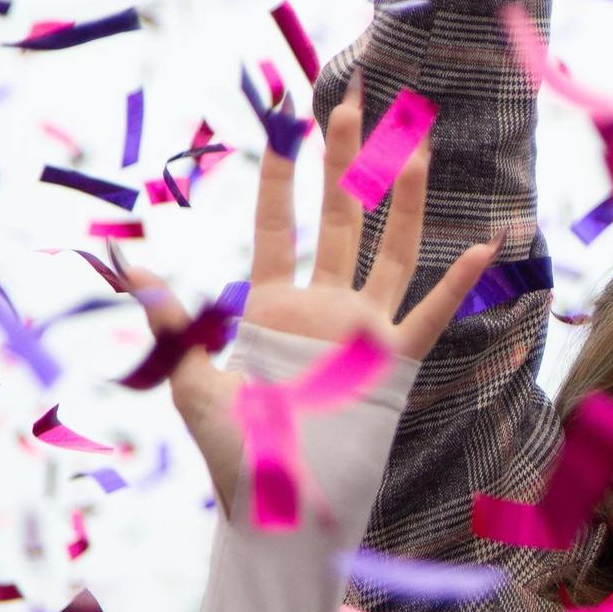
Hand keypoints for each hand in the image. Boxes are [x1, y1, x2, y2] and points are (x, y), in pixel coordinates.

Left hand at [130, 75, 502, 514]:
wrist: (279, 506)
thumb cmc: (233, 453)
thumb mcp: (190, 381)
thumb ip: (170, 320)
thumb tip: (124, 264)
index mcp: (272, 309)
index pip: (275, 226)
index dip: (278, 176)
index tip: (282, 123)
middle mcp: (322, 310)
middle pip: (338, 219)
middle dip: (346, 162)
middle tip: (354, 105)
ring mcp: (361, 332)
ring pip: (391, 251)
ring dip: (403, 201)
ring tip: (416, 147)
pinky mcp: (393, 363)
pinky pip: (432, 316)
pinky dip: (460, 282)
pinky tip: (488, 242)